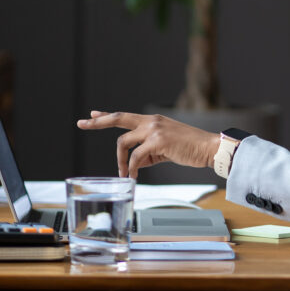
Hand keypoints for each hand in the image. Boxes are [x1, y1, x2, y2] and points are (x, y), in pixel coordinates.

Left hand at [76, 111, 219, 178]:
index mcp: (152, 121)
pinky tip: (133, 176)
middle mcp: (151, 121)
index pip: (125, 116)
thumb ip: (148, 152)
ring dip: (119, 160)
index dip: (106, 115)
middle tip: (81, 123)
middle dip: (98, 122)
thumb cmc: (189, 149)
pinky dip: (131, 168)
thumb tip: (135, 162)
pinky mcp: (157, 141)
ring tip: (123, 173)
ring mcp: (153, 129)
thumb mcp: (165, 148)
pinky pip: (135, 157)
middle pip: (118, 118)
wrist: (208, 148)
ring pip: (124, 143)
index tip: (93, 114)